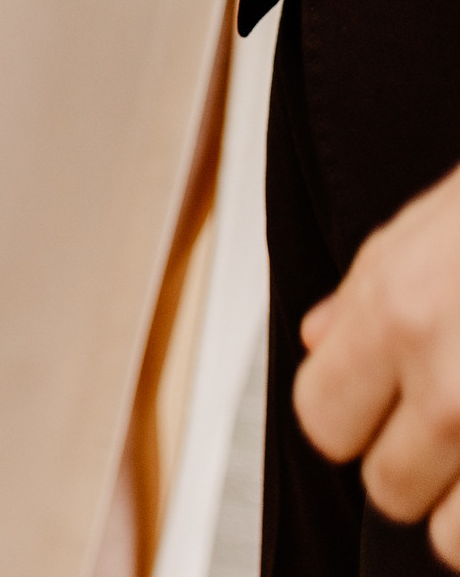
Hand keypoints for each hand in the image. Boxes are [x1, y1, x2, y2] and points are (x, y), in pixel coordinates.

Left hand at [297, 161, 459, 567]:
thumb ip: (366, 294)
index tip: (378, 410)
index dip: (349, 418)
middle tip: (457, 430)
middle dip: (418, 468)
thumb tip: (320, 341)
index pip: (321, 420)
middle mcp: (454, 384)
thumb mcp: (432, 226)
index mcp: (401, 316)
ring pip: (456, 540)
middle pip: (388, 488)